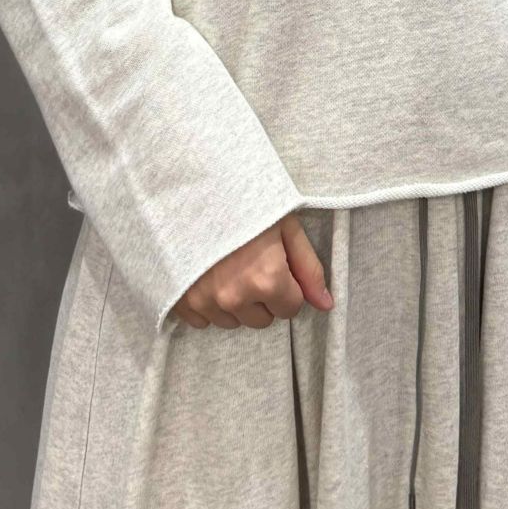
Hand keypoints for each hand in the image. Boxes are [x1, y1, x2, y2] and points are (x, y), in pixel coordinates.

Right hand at [168, 212, 334, 328]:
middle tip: (251, 261)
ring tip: (227, 264)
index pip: (290, 308)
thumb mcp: (285, 224)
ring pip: (232, 321)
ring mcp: (205, 301)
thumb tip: (326, 304)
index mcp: (267, 279)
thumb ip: (308, 267)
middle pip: (262, 319)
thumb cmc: (243, 199)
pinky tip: (207, 274)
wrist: (190, 186)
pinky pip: (203, 320)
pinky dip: (208, 303)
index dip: (287, 285)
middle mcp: (236, 297)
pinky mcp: (182, 301)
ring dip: (235, 301)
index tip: (275, 262)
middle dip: (262, 296)